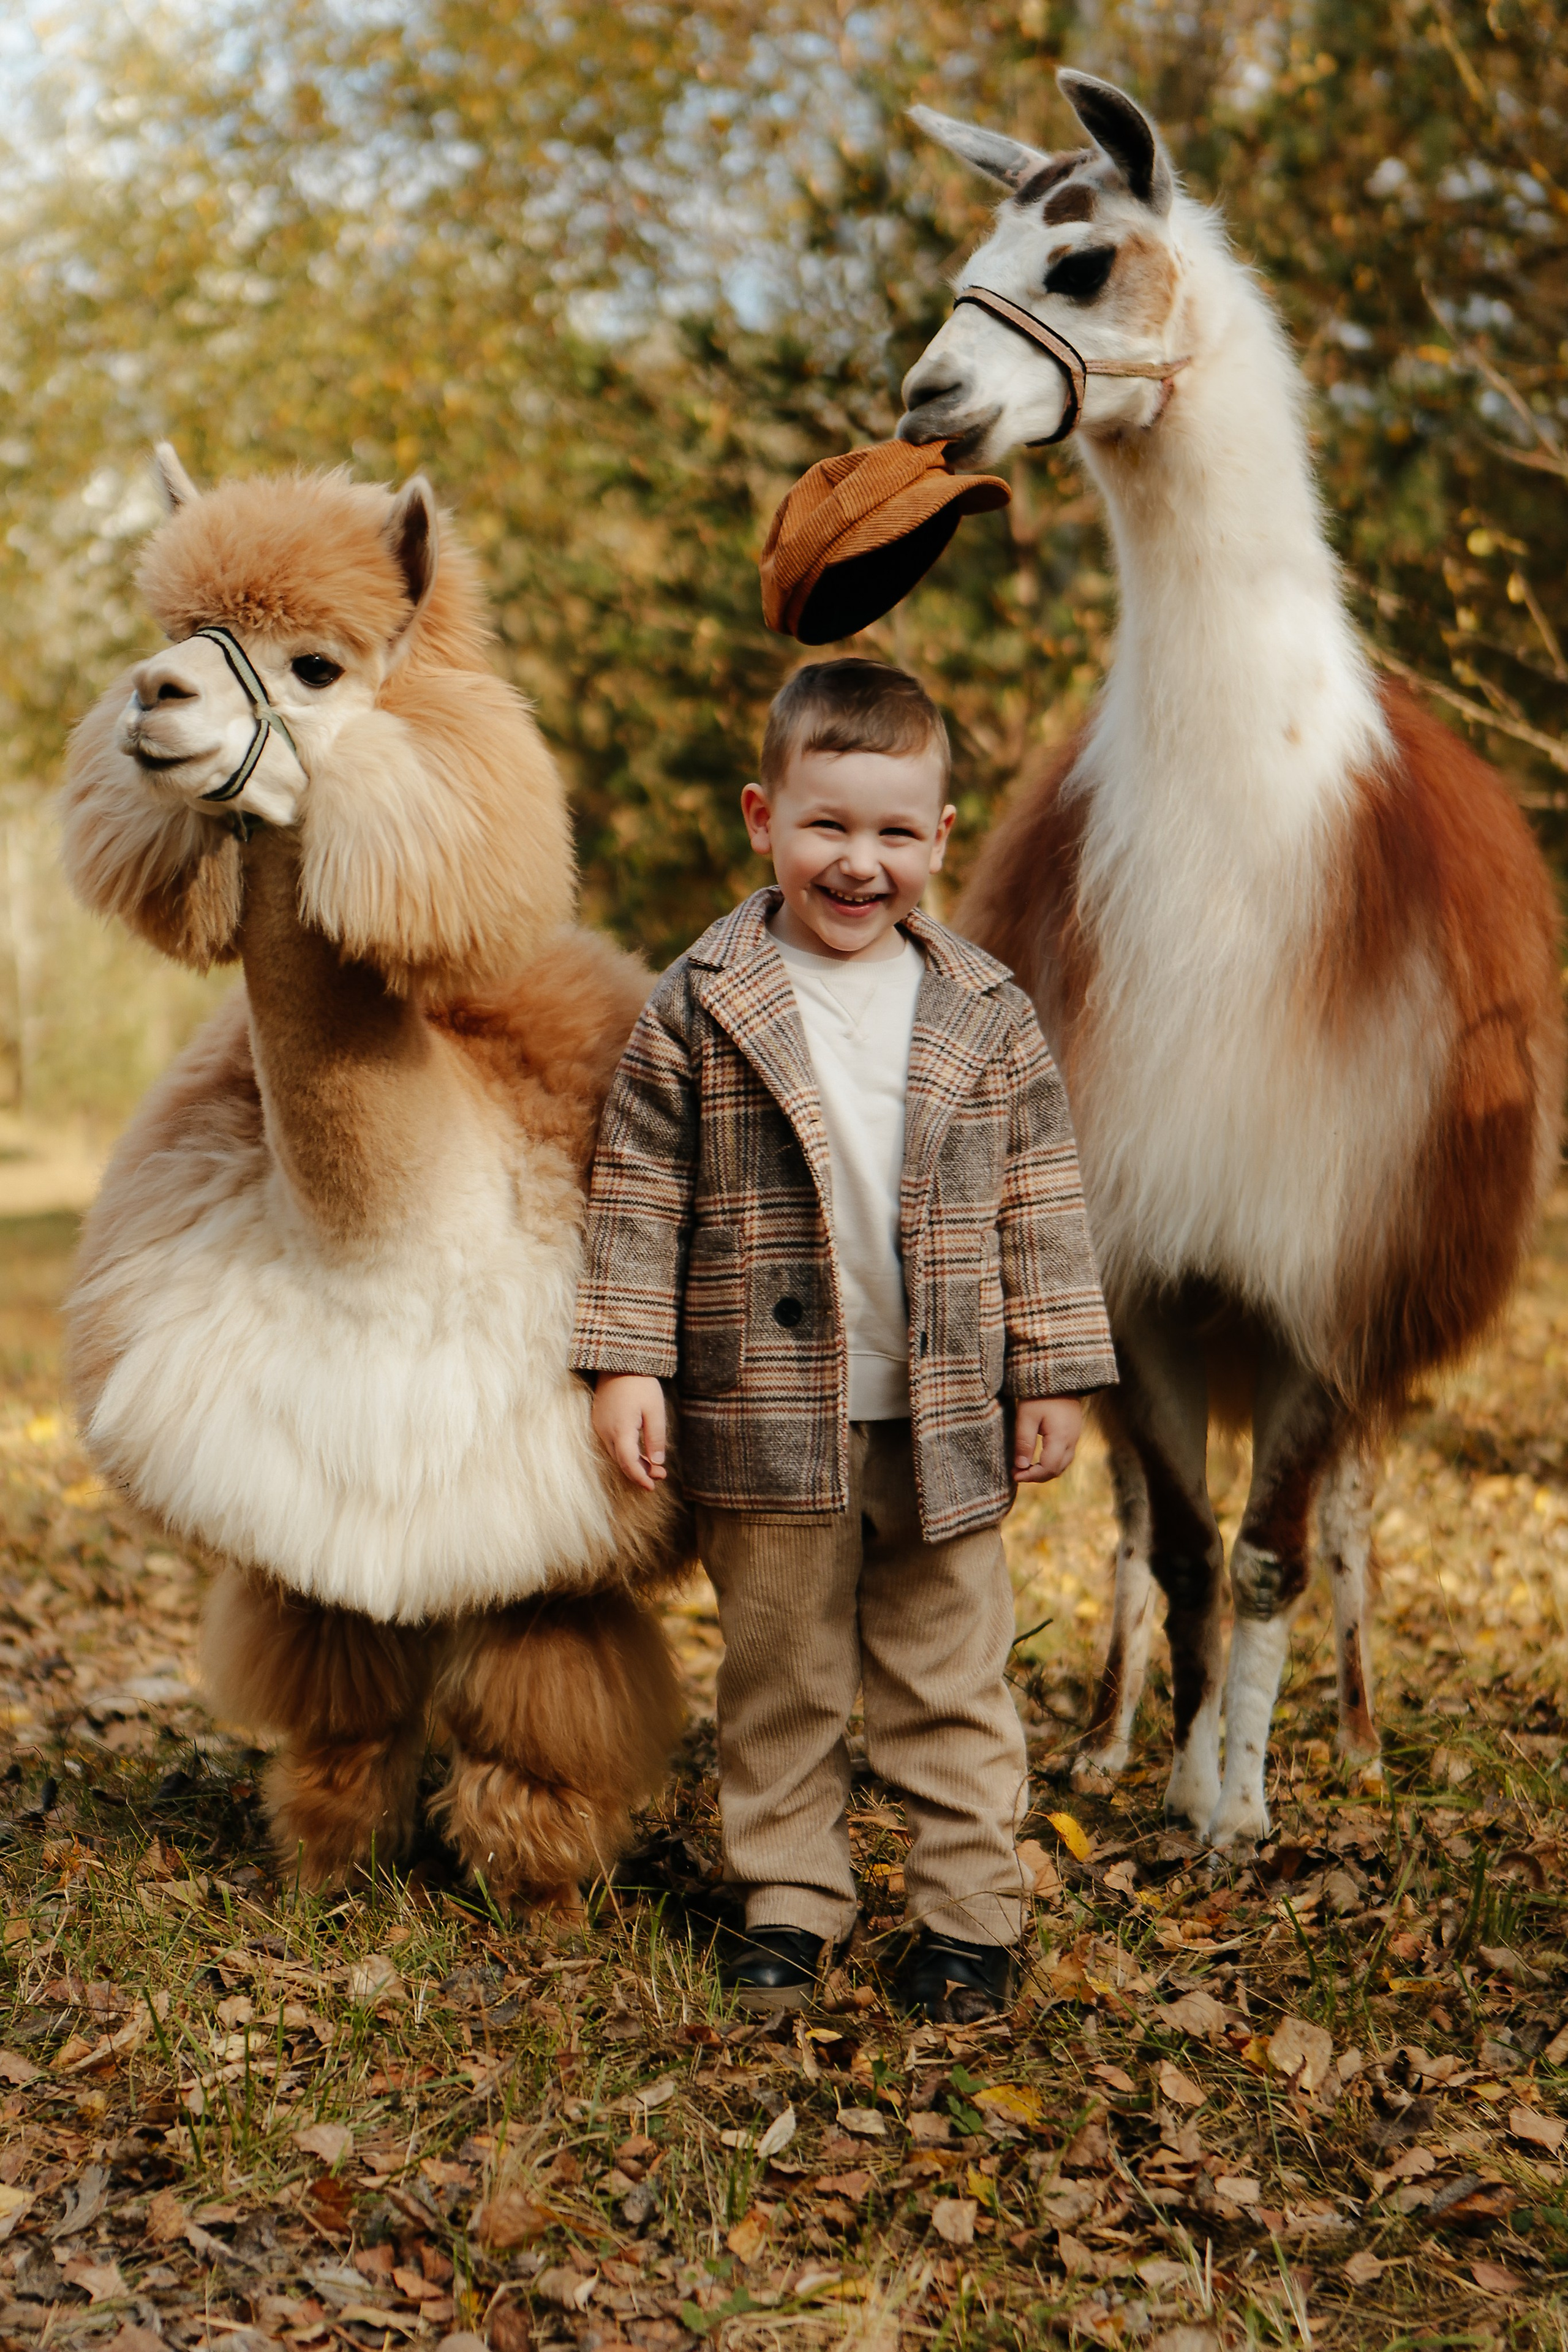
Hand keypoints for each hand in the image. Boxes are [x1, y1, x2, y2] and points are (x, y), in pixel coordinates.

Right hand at [592, 1374, 667, 1491]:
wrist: (618, 1362)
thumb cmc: (640, 1384)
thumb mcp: (655, 1410)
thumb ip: (655, 1437)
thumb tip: (657, 1463)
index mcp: (621, 1429)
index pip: (629, 1463)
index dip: (640, 1477)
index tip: (652, 1486)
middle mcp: (606, 1431)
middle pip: (621, 1461)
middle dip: (640, 1472)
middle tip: (661, 1475)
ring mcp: (600, 1426)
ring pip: (616, 1454)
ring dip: (633, 1463)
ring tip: (653, 1465)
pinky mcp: (599, 1421)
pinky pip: (612, 1444)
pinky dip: (625, 1452)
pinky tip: (638, 1451)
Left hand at [1014, 1396, 1082, 1483]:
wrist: (1058, 1375)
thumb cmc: (1039, 1394)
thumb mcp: (1026, 1416)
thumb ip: (1024, 1442)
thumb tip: (1020, 1466)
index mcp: (1061, 1437)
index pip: (1048, 1467)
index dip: (1031, 1475)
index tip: (1014, 1475)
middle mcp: (1072, 1440)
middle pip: (1057, 1469)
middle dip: (1037, 1476)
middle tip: (1017, 1472)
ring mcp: (1075, 1436)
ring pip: (1063, 1464)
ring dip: (1045, 1470)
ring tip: (1025, 1467)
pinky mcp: (1074, 1431)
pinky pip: (1065, 1454)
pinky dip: (1052, 1462)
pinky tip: (1037, 1457)